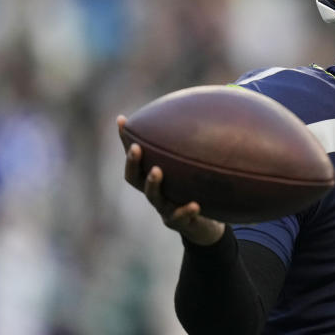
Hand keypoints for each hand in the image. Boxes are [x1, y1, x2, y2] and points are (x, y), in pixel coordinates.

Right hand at [118, 115, 224, 245]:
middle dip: (132, 162)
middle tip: (136, 148)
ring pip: (154, 197)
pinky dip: (187, 211)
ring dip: (153, 183)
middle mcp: (154, 193)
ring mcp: (165, 209)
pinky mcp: (180, 223)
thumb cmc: (198, 191)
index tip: (123, 120)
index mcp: (154, 177)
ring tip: (157, 171)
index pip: (136, 157)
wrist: (207, 225)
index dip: (126, 140)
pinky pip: (181, 217)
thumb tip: (211, 108)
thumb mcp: (196, 169)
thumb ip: (198, 147)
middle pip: (134, 178)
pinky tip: (196, 205)